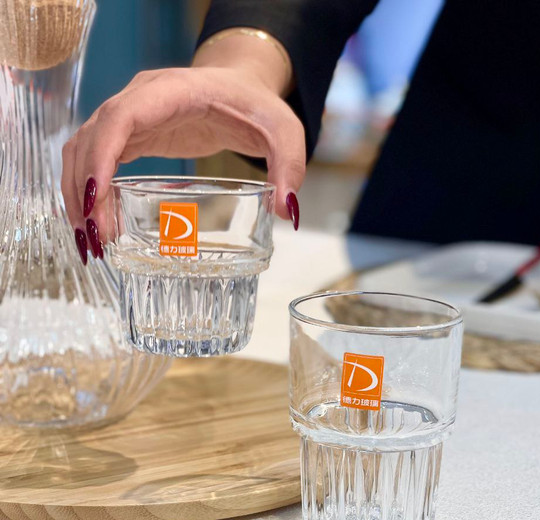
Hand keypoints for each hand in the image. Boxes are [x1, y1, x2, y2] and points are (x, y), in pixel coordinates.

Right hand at [62, 66, 305, 259]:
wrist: (241, 88)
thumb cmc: (258, 106)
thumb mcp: (284, 131)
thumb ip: (289, 166)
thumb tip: (285, 210)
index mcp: (172, 92)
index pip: (121, 118)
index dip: (101, 157)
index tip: (97, 200)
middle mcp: (141, 99)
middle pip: (91, 138)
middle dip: (84, 189)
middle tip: (94, 239)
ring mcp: (132, 116)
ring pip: (84, 149)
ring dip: (79, 194)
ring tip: (90, 241)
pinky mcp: (132, 135)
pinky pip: (96, 159)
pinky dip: (90, 191)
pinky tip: (97, 224)